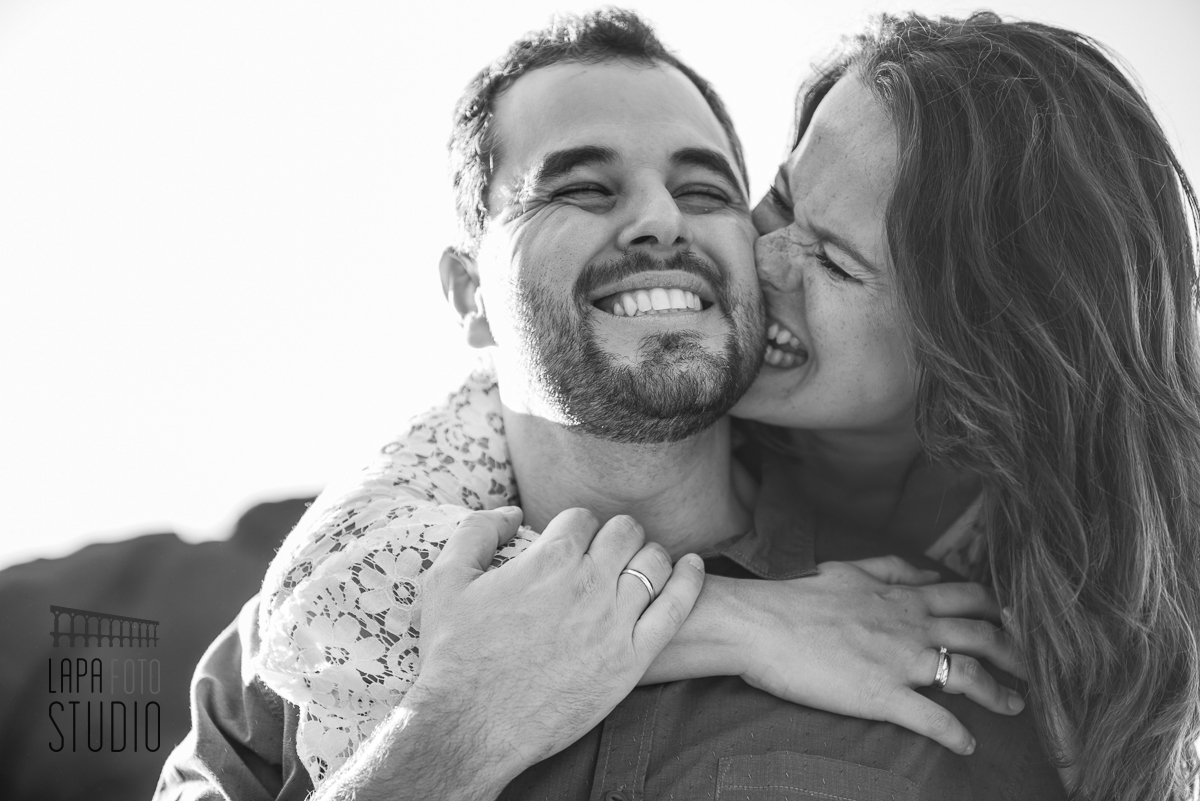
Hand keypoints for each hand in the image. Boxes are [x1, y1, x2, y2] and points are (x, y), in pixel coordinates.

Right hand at [412, 506, 704, 783]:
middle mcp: (588, 583)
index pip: (583, 517)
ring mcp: (614, 621)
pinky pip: (677, 606)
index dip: (577, 526)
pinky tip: (692, 566)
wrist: (472, 725)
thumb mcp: (446, 580)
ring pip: (654, 562)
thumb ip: (477, 531)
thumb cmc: (454, 654)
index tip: (574, 543)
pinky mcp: (632, 658)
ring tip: (640, 564)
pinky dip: (689, 579)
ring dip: (649, 554)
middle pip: (625, 532)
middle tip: (609, 552)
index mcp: (549, 559)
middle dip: (616, 535)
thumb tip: (512, 513)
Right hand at [730, 556, 1026, 754]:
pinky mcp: (883, 696)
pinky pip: (934, 720)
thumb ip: (892, 569)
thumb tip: (925, 573)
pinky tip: (969, 746)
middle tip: (1028, 670)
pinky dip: (958, 735)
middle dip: (1015, 654)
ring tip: (1016, 707)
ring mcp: (901, 662)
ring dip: (1001, 694)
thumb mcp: (848, 569)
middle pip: (984, 636)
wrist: (760, 623)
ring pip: (971, 677)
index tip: (1006, 624)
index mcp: (902, 595)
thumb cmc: (796, 596)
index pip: (968, 598)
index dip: (996, 612)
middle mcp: (912, 626)